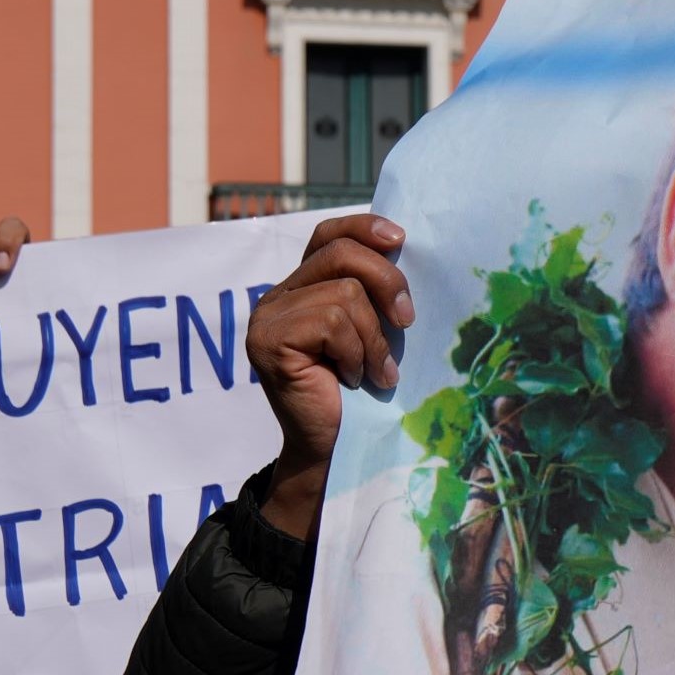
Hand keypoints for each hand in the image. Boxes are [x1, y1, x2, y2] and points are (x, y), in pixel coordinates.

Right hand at [244, 214, 412, 539]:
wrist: (335, 447)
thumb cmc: (362, 391)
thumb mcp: (373, 330)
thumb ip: (373, 291)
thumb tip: (403, 246)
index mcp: (302, 286)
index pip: (328, 234)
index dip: (364, 227)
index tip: (401, 238)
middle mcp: (277, 296)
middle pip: (341, 254)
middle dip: (387, 283)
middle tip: (407, 321)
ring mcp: (267, 317)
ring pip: (343, 294)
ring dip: (373, 338)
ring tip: (375, 371)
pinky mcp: (267, 340)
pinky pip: (330, 321)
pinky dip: (355, 352)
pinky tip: (354, 378)